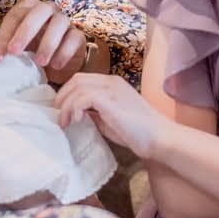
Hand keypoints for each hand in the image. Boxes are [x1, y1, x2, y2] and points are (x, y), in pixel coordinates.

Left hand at [0, 0, 86, 83]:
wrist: (61, 61)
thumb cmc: (34, 50)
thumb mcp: (17, 50)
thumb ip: (2, 50)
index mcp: (28, 9)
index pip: (14, 17)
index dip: (3, 36)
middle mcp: (47, 10)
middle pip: (37, 12)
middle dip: (24, 32)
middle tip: (15, 52)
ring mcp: (65, 21)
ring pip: (58, 23)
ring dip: (47, 43)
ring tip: (39, 62)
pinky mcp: (78, 35)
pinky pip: (73, 38)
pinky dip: (64, 52)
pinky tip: (56, 66)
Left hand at [54, 73, 170, 158]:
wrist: (160, 138)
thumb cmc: (138, 133)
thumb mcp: (110, 120)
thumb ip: (95, 113)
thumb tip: (76, 114)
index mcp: (112, 84)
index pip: (82, 79)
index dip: (67, 93)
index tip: (61, 111)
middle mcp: (111, 81)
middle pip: (76, 79)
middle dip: (62, 97)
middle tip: (59, 116)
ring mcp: (112, 89)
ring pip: (77, 87)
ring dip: (65, 105)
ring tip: (64, 123)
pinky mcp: (111, 100)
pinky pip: (83, 97)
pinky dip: (74, 108)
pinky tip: (76, 120)